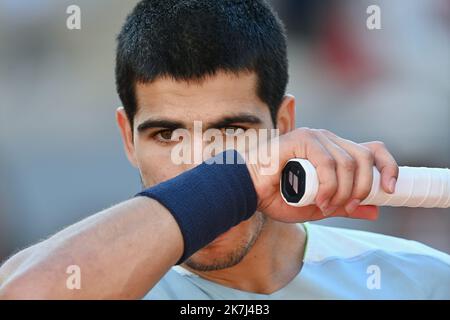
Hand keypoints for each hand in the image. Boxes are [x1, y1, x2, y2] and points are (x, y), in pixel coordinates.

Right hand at [246, 128, 398, 222]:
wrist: (248, 190)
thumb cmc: (277, 196)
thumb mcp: (318, 207)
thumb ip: (344, 206)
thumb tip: (374, 211)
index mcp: (335, 152)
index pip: (372, 150)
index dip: (388, 166)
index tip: (391, 190)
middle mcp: (328, 140)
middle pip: (365, 157)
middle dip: (362, 187)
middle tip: (347, 207)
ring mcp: (315, 137)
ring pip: (348, 162)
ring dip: (342, 191)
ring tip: (324, 206)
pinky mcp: (301, 139)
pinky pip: (327, 162)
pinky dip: (328, 186)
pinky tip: (319, 199)